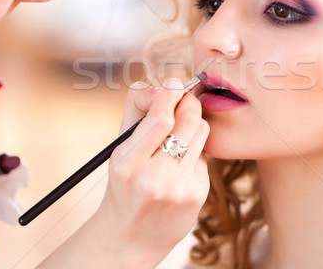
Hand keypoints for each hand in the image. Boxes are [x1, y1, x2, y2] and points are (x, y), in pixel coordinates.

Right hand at [40, 78, 209, 267]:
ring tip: (181, 130)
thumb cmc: (124, 185)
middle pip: (187, 120)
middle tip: (183, 99)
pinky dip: (194, 152)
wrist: (130, 238)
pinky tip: (180, 163)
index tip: (172, 85)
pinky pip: (203, 157)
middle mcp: (154, 178)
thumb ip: (135, 113)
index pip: (160, 118)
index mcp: (128, 164)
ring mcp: (179, 188)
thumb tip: (161, 86)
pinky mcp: (198, 195)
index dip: (169, 95)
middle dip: (187, 102)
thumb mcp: (119, 151)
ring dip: (193, 123)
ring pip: (201, 133)